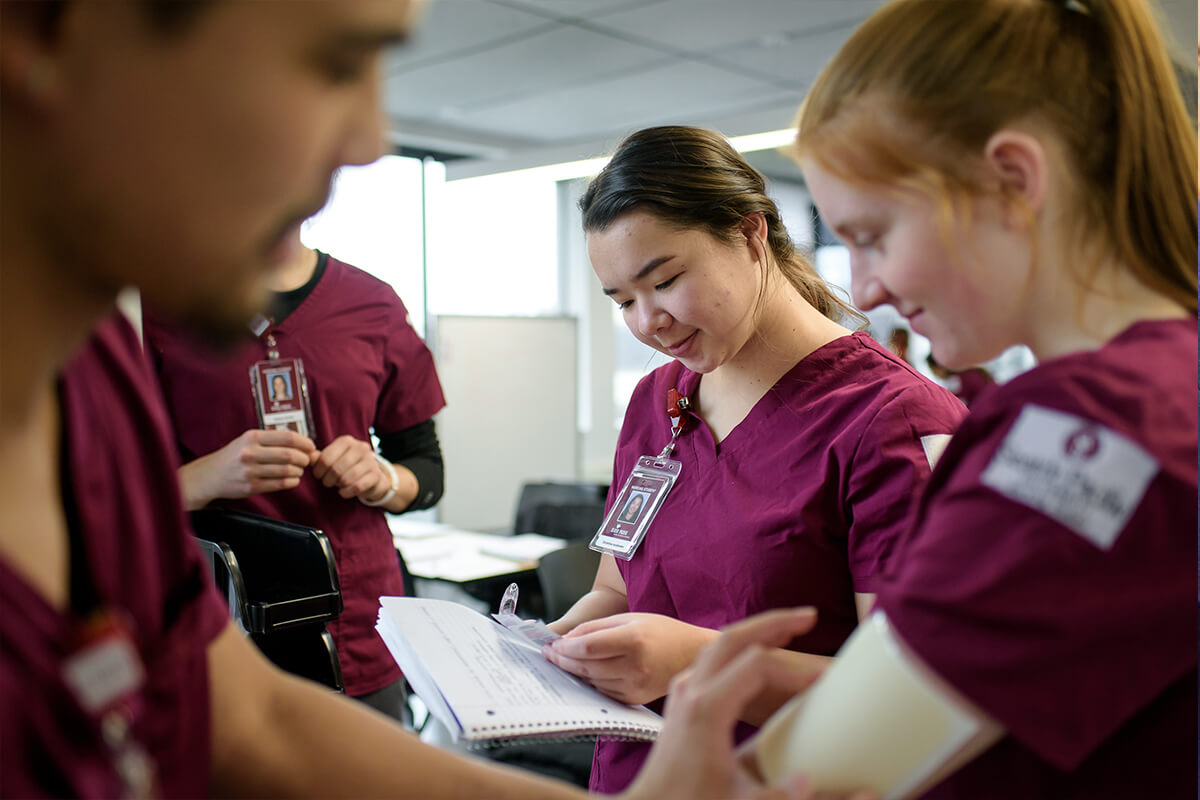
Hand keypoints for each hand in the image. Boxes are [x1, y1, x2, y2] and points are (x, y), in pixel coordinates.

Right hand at [178, 429, 315, 509]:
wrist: (209, 475)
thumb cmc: (234, 456)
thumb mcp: (248, 440)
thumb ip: (272, 440)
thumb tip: (304, 444)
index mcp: (252, 437)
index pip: (287, 437)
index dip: (304, 442)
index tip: (311, 446)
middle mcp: (250, 453)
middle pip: (289, 455)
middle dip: (304, 458)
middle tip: (307, 460)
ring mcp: (250, 471)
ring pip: (286, 470)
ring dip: (298, 471)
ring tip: (299, 470)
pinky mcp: (251, 487)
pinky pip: (280, 484)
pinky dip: (292, 482)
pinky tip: (293, 479)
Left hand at [310, 435, 390, 501]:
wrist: (372, 476)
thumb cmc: (348, 466)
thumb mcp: (333, 459)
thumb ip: (319, 458)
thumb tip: (307, 456)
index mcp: (346, 441)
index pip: (325, 458)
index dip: (318, 470)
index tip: (319, 475)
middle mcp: (360, 447)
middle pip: (335, 469)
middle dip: (327, 480)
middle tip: (327, 482)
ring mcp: (370, 461)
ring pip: (346, 478)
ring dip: (338, 485)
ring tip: (338, 485)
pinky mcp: (376, 475)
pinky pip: (357, 487)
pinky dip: (347, 492)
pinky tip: (344, 492)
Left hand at [543, 613, 716, 704]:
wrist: (691, 654)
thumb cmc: (661, 631)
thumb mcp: (629, 618)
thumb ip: (597, 627)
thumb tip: (567, 640)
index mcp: (633, 640)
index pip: (587, 647)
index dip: (565, 648)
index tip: (551, 645)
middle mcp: (635, 666)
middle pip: (586, 666)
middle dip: (564, 660)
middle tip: (550, 654)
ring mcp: (635, 686)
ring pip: (592, 680)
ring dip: (574, 672)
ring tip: (563, 661)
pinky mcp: (635, 699)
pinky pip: (604, 691)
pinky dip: (591, 681)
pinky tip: (585, 671)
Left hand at [622, 608, 874, 799]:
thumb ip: (779, 794)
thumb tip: (811, 780)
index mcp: (707, 709)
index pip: (757, 666)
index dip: (794, 670)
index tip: (823, 679)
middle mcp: (692, 690)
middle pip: (734, 638)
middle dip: (773, 623)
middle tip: (808, 616)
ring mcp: (684, 691)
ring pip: (720, 644)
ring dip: (755, 631)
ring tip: (789, 627)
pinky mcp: (683, 699)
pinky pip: (712, 659)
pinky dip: (740, 649)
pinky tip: (758, 655)